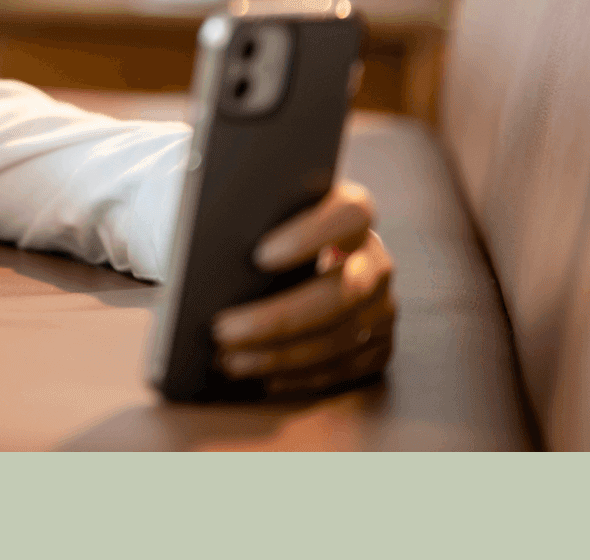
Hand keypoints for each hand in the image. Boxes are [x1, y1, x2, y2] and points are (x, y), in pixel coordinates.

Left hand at [210, 179, 395, 397]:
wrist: (298, 262)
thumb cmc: (270, 237)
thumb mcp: (265, 221)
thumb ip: (251, 224)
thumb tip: (207, 255)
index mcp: (353, 214)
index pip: (350, 214)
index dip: (311, 235)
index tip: (259, 256)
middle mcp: (376, 261)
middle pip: (342, 291)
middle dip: (279, 317)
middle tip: (222, 329)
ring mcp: (382, 306)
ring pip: (341, 337)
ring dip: (280, 355)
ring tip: (229, 359)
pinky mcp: (379, 346)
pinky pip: (344, 368)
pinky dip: (299, 376)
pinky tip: (261, 376)